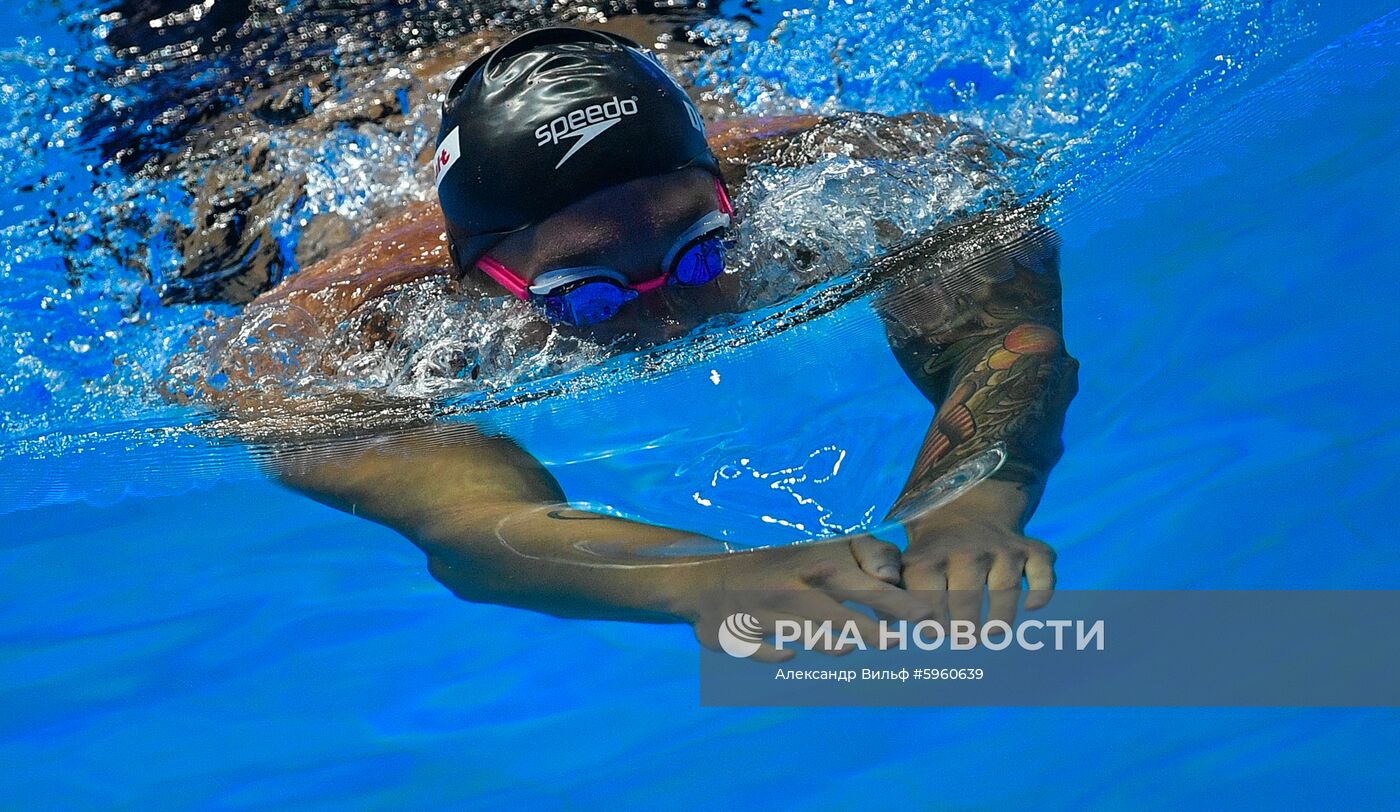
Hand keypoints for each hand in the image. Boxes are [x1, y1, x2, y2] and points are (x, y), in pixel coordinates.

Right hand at [682, 536, 929, 661]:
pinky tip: (793, 650)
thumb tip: (893, 577)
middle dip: (875, 635)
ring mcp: (766, 617)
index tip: (927, 619)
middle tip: (896, 644)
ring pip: (813, 642)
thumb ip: (864, 553)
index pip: (870, 591)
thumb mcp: (820, 540)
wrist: (703, 567)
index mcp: (817, 568)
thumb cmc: (774, 552)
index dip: (901, 607)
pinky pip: (768, 654)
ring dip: (835, 646)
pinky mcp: (741, 637)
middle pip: (846, 624)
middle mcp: (794, 593)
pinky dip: (783, 653)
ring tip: (848, 646)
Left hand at [900, 488, 1055, 635]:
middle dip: (964, 627)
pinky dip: (1041, 590)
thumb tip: (886, 624)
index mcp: (931, 557)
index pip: (928, 597)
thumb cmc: (932, 550)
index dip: (931, 622)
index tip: (933, 636)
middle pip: (966, 597)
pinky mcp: (1031, 551)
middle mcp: (967, 552)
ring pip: (1004, 589)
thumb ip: (894, 592)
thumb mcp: (907, 561)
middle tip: (963, 641)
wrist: (968, 507)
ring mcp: (1002, 551)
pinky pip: (1042, 572)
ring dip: (1000, 618)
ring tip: (991, 635)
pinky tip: (1032, 607)